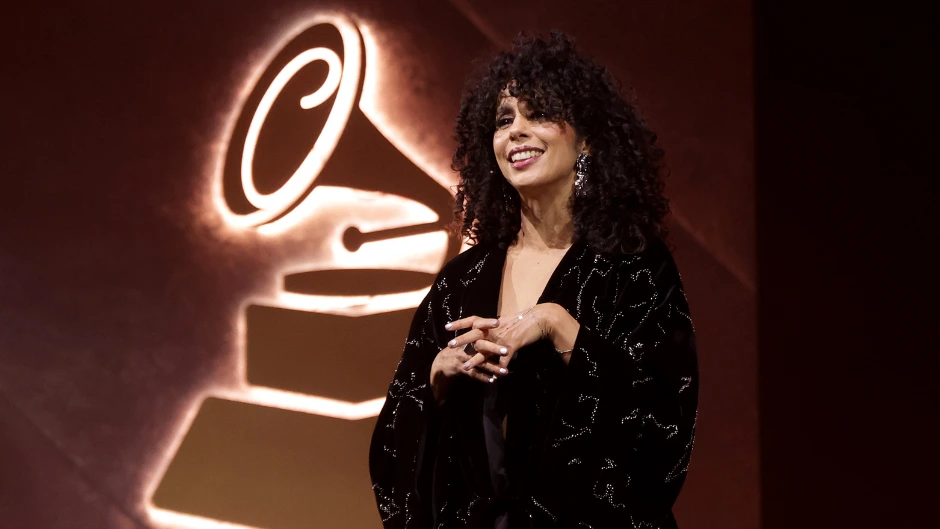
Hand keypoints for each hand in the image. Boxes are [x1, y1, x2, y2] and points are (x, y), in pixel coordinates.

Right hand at [430, 316, 504, 402]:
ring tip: (504, 372)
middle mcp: (466, 345)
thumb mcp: (466, 341)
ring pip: (480, 362)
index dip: (487, 323)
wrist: (442, 362)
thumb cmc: (458, 350)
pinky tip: (492, 380)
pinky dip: (483, 377)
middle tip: (506, 351)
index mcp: (469, 336)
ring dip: (493, 368)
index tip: (498, 322)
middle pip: (481, 345)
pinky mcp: (460, 367)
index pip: (478, 327)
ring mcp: (463, 356)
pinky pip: (474, 373)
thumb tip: (497, 332)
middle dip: (494, 348)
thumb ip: (479, 336)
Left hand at [456, 304, 579, 372]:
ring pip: (486, 350)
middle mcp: (495, 328)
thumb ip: (496, 326)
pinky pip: (503, 359)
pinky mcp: (512, 345)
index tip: (447, 326)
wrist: (540, 318)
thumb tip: (489, 328)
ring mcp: (502, 337)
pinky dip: (499, 369)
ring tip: (465, 367)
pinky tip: (496, 377)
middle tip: (449, 345)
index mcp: (492, 322)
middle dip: (462, 340)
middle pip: (474, 334)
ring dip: (475, 360)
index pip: (472, 320)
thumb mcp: (507, 321)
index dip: (460, 323)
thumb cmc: (524, 319)